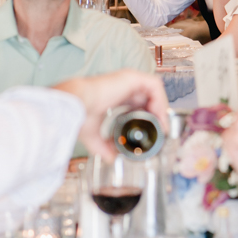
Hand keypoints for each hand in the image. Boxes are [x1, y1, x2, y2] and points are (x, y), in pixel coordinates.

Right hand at [53, 70, 168, 158]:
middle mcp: (123, 86)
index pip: (138, 103)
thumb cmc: (80, 116)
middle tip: (160, 131)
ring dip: (161, 107)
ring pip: (154, 90)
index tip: (153, 132)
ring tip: (161, 125)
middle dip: (157, 113)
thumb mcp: (94, 136)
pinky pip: (155, 86)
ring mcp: (128, 80)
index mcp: (115, 96)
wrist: (76, 105)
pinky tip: (159, 116)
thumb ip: (104, 147)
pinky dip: (160, 100)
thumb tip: (111, 159)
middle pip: (149, 97)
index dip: (148, 116)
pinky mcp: (132, 77)